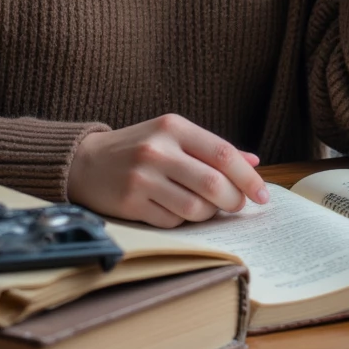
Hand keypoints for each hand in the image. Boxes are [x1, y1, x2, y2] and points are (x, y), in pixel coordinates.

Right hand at [67, 114, 267, 227]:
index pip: (222, 153)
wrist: (86, 162)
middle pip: (214, 184)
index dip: (248, 177)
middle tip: (237, 206)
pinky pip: (173, 221)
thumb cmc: (138, 147)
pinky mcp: (130, 203)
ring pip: (195, 208)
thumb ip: (211, 149)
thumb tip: (253, 162)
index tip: (263, 194)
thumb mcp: (173, 136)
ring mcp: (143, 177)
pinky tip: (175, 209)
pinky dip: (182, 220)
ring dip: (208, 213)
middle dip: (234, 201)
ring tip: (204, 207)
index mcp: (173, 127)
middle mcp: (158, 149)